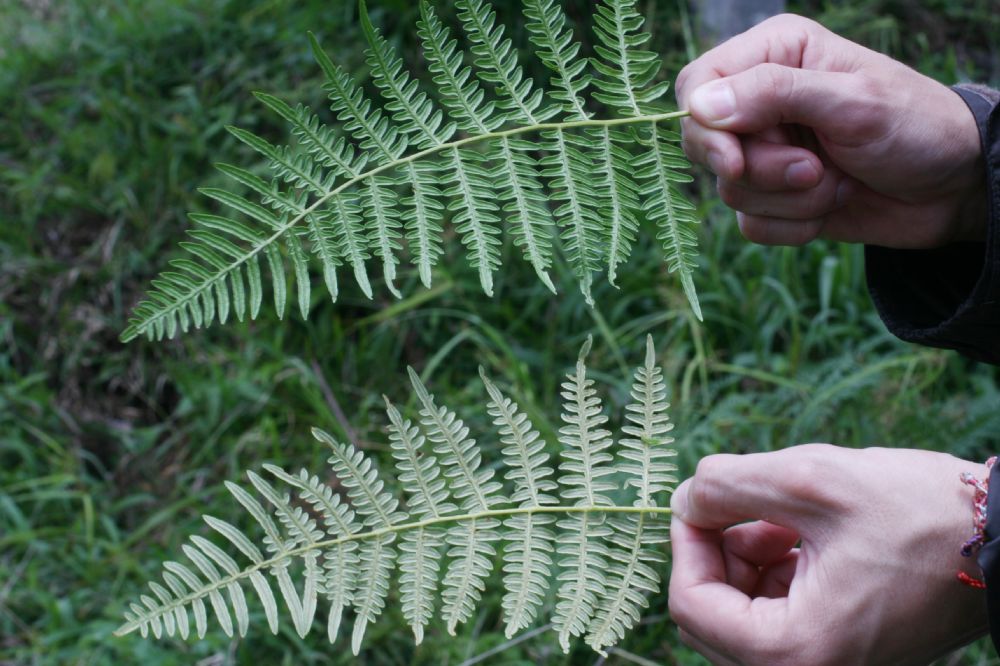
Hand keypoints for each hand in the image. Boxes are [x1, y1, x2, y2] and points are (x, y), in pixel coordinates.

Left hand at [668, 444, 988, 664]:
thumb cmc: (917, 512)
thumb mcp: (809, 479)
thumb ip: (726, 486)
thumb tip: (683, 500)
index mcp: (795, 651)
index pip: (690, 603)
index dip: (686, 542)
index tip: (704, 499)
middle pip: (710, 611)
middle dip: (721, 549)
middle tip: (757, 507)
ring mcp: (823, 664)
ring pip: (740, 609)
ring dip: (748, 555)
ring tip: (792, 518)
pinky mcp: (837, 648)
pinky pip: (775, 612)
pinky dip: (775, 569)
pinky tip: (806, 535)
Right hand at [675, 14, 985, 247]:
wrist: (952, 189)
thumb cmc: (915, 126)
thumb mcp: (851, 102)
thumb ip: (774, 93)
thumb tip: (701, 105)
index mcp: (773, 55)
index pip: (697, 85)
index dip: (705, 127)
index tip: (735, 161)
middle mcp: (760, 101)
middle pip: (707, 146)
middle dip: (761, 171)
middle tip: (813, 169)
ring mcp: (766, 151)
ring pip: (731, 191)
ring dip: (789, 200)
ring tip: (836, 182)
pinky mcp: (774, 197)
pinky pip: (751, 224)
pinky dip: (792, 226)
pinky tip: (830, 208)